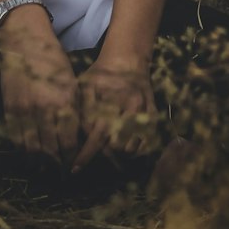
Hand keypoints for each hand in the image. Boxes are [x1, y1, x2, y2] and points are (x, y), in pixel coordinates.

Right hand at [0, 11, 79, 162]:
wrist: (25, 41)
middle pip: (50, 150)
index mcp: (63, 101)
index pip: (68, 143)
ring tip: (45, 169)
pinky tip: (29, 155)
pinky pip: (15, 137)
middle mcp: (43, 108)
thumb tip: (78, 138)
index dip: (71, 158)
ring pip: (31, 148)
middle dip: (56, 165)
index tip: (73, 164)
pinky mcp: (9, 108)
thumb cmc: (53, 60)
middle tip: (60, 172)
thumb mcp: (71, 83)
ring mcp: (23, 109)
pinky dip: (22, 150)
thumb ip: (74, 110)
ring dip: (39, 163)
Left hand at [73, 51, 155, 171]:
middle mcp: (130, 109)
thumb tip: (80, 136)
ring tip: (108, 151)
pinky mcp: (154, 117)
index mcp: (111, 102)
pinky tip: (123, 147)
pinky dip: (134, 150)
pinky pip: (145, 144)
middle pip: (115, 147)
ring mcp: (144, 114)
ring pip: (131, 148)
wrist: (128, 59)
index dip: (85, 155)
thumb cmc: (102, 73)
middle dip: (102, 155)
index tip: (75, 169)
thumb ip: (82, 110)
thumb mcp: (86, 85)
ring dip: (118, 154)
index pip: (97, 137)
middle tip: (94, 156)